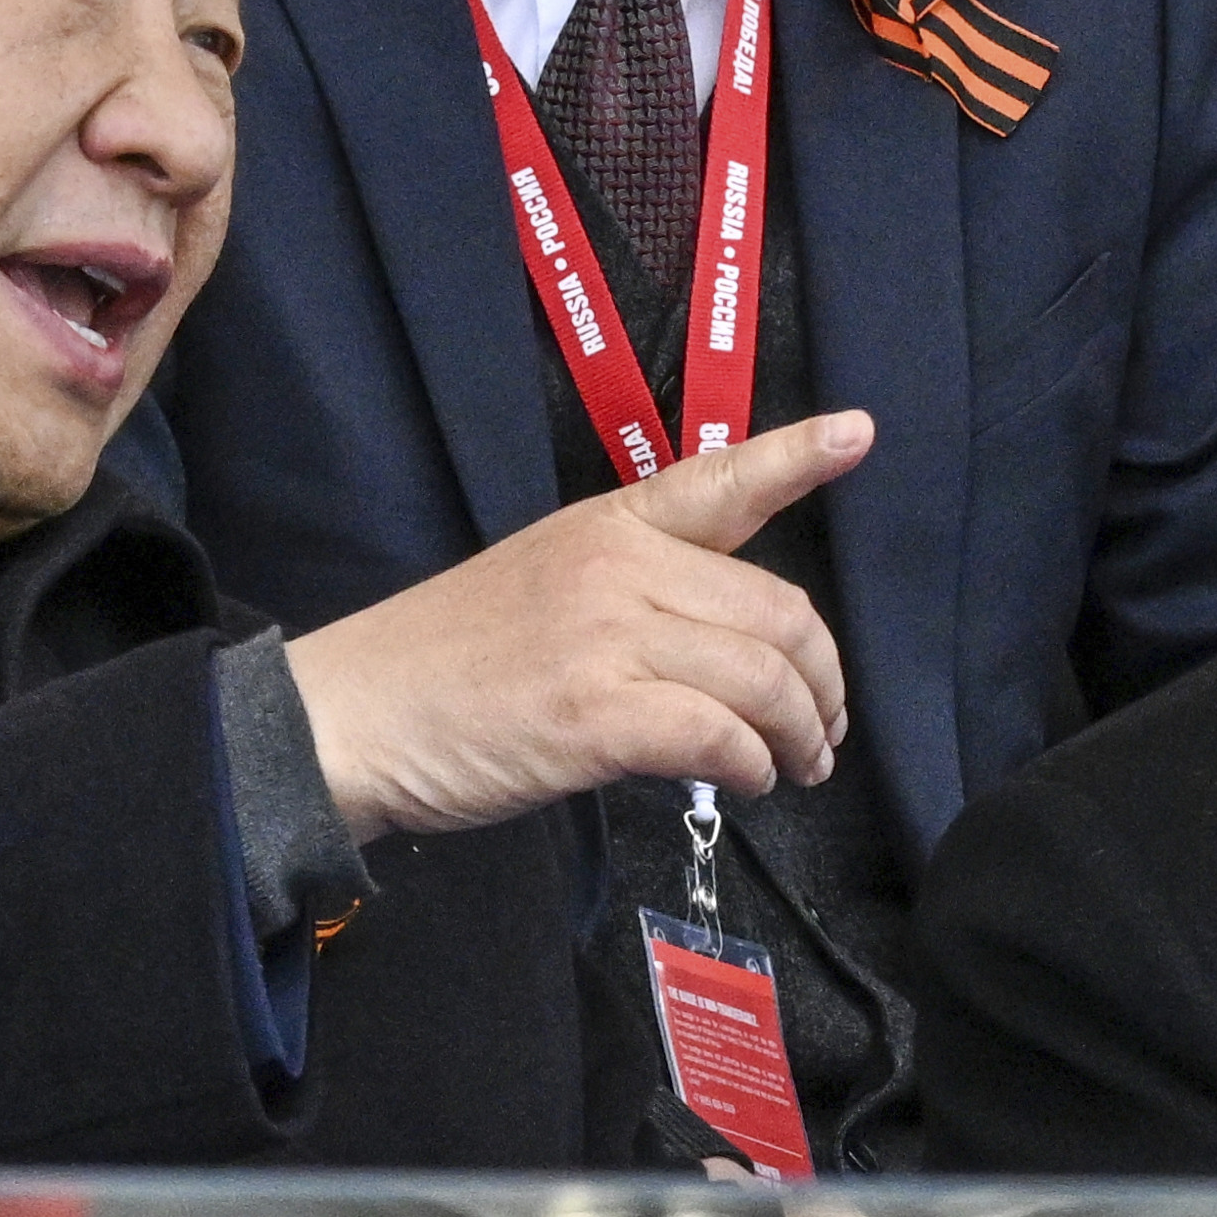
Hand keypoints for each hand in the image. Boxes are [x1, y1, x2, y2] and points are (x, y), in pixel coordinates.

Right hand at [282, 413, 870, 834]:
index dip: (797, 458)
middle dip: (822, 682)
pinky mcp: (595, 716)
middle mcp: (618, 567)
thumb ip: (635, 602)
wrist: (356, 715)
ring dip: (801, 734)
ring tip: (799, 766)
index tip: (859, 433)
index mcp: (608, 524)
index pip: (719, 480)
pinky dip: (751, 766)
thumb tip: (717, 665)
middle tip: (825, 731)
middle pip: (776, 611)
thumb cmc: (448, 665)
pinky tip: (747, 783)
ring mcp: (606, 638)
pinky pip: (718, 736)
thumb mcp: (545, 589)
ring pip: (760, 678)